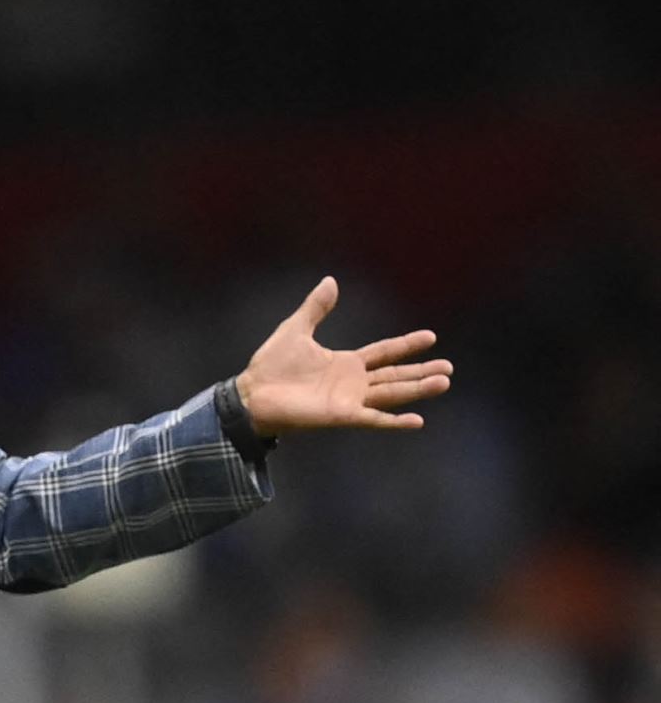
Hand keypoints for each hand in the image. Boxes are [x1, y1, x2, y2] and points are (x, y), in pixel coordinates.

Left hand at [235, 277, 451, 437]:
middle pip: (395, 376)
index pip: (384, 352)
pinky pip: (373, 419)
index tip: (431, 337)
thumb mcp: (296, 329)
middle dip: (421, 371)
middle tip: (449, 368)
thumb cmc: (270, 366)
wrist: (252, 393)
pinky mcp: (341, 416)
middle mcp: (352, 383)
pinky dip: (394, 421)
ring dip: (417, 389)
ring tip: (443, 382)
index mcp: (345, 363)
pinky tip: (417, 421)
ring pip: (392, 394)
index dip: (406, 345)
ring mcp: (349, 400)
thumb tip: (330, 281)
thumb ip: (316, 308)